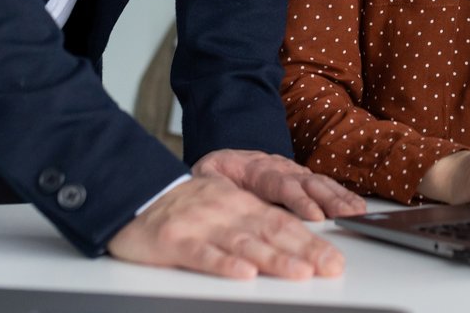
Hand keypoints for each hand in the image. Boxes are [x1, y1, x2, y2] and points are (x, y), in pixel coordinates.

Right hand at [107, 175, 343, 279]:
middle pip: (271, 232)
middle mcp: (226, 212)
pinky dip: (224, 263)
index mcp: (241, 203)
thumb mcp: (225, 204)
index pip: (283, 222)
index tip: (334, 259)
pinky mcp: (175, 241)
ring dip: (273, 258)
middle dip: (304, 251)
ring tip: (299, 272)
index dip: (310, 241)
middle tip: (330, 267)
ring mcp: (201, 225)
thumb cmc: (185, 206)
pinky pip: (202, 254)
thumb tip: (298, 243)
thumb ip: (256, 220)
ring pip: (243, 243)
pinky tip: (243, 273)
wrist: (136, 196)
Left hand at [193, 148, 365, 220]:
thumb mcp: (207, 176)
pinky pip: (327, 186)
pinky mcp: (305, 180)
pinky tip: (358, 208)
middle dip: (330, 201)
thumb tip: (214, 191)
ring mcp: (296, 173)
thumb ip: (212, 183)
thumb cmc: (219, 174)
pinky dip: (344, 196)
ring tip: (358, 213)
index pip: (282, 185)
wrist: (229, 159)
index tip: (315, 217)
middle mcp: (282, 169)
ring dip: (341, 199)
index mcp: (258, 169)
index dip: (300, 201)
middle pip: (309, 184)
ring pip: (321, 184)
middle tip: (347, 217)